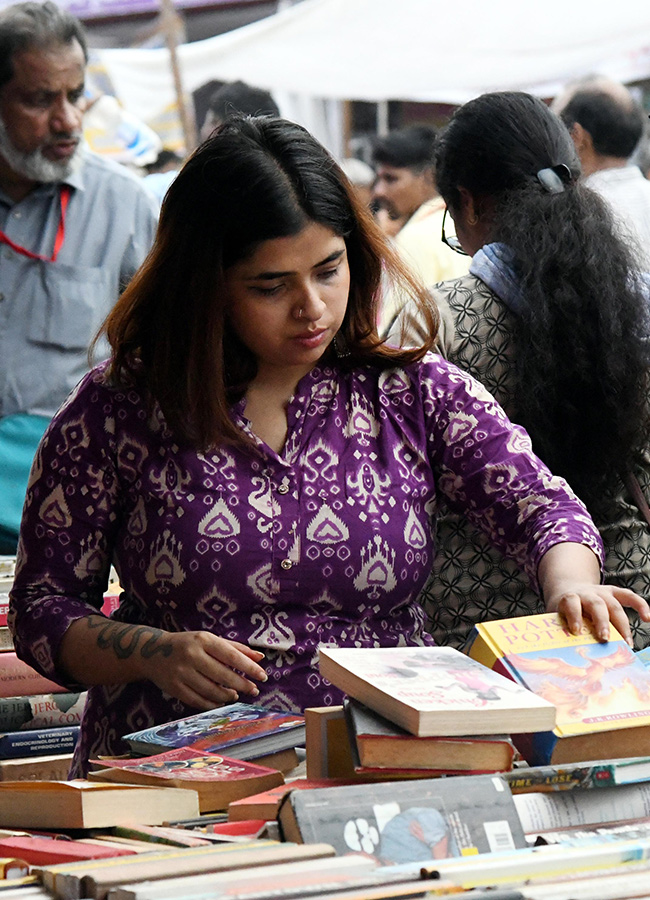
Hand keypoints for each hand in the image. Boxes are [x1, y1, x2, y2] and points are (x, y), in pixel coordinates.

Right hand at [141, 631, 267, 708]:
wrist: (153, 652)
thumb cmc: (189, 644)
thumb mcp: (210, 640)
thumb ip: (236, 648)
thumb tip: (260, 658)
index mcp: (203, 640)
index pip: (231, 656)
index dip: (249, 668)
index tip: (262, 676)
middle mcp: (192, 655)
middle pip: (223, 675)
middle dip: (242, 685)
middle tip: (253, 690)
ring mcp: (181, 673)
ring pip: (211, 691)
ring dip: (227, 696)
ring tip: (235, 695)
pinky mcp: (174, 688)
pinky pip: (198, 701)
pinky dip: (212, 704)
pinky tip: (220, 701)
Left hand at [538, 543, 649, 645]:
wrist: (568, 589)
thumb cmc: (564, 611)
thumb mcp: (557, 618)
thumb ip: (561, 630)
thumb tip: (562, 653)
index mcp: (569, 598)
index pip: (571, 603)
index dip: (574, 616)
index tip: (576, 631)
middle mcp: (587, 593)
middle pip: (596, 605)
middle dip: (602, 622)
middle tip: (604, 639)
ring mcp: (601, 592)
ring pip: (614, 605)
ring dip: (621, 625)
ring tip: (626, 643)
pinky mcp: (614, 592)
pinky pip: (629, 596)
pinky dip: (640, 605)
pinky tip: (647, 618)